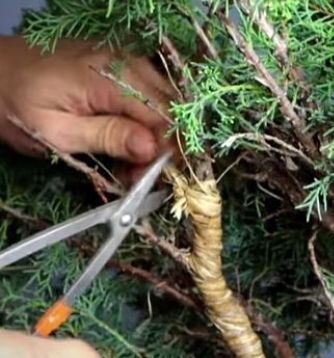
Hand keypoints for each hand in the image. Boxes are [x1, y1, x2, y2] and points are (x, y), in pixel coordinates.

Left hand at [0, 36, 174, 169]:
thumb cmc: (16, 104)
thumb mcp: (57, 132)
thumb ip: (107, 137)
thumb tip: (151, 148)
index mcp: (111, 78)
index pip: (163, 118)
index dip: (164, 152)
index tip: (148, 178)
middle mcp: (127, 61)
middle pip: (170, 108)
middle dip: (161, 145)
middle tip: (136, 172)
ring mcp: (127, 57)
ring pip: (164, 101)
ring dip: (153, 133)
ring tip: (128, 158)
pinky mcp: (123, 60)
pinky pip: (151, 91)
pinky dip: (145, 117)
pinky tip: (127, 134)